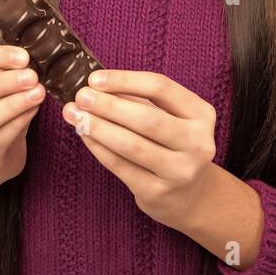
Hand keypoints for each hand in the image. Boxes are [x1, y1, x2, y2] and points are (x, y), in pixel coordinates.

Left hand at [63, 69, 217, 228]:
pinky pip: (121, 166)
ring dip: (98, 127)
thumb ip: (138, 100)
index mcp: (201, 114)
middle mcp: (197, 143)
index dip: (125, 80)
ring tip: (75, 115)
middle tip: (81, 96)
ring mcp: (180, 171)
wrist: (190, 195)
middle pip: (147, 118)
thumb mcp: (168, 116)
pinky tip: (84, 135)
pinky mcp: (158, 193)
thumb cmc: (172, 144)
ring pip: (132, 145)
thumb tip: (95, 86)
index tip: (94, 79)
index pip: (160, 88)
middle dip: (109, 105)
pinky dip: (99, 148)